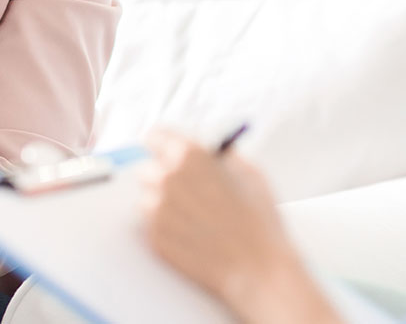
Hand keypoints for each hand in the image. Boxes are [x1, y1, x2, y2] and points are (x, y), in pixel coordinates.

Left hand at [139, 131, 332, 322]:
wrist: (257, 269)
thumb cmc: (258, 223)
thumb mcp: (249, 173)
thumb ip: (221, 156)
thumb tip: (210, 152)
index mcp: (189, 156)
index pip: (155, 135)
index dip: (163, 143)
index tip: (165, 149)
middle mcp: (167, 179)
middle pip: (148, 167)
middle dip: (164, 175)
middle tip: (187, 189)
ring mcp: (157, 210)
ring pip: (147, 197)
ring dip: (162, 201)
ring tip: (193, 216)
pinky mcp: (154, 237)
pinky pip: (150, 224)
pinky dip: (165, 226)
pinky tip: (191, 233)